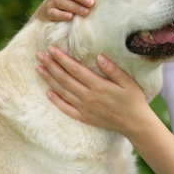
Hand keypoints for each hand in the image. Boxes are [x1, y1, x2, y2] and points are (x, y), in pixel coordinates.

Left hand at [35, 45, 151, 134]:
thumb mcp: (128, 82)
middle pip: (65, 79)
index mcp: (98, 86)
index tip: (51, 49)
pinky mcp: (84, 117)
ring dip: (49, 79)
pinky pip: (66, 108)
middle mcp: (88, 97)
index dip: (62, 59)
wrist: (135, 124)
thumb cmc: (134, 100)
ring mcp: (84, 108)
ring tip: (39, 69)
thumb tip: (99, 57)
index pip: (75, 69)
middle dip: (51, 66)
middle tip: (39, 55)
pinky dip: (56, 100)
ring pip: (62, 91)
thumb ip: (113, 70)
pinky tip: (48, 92)